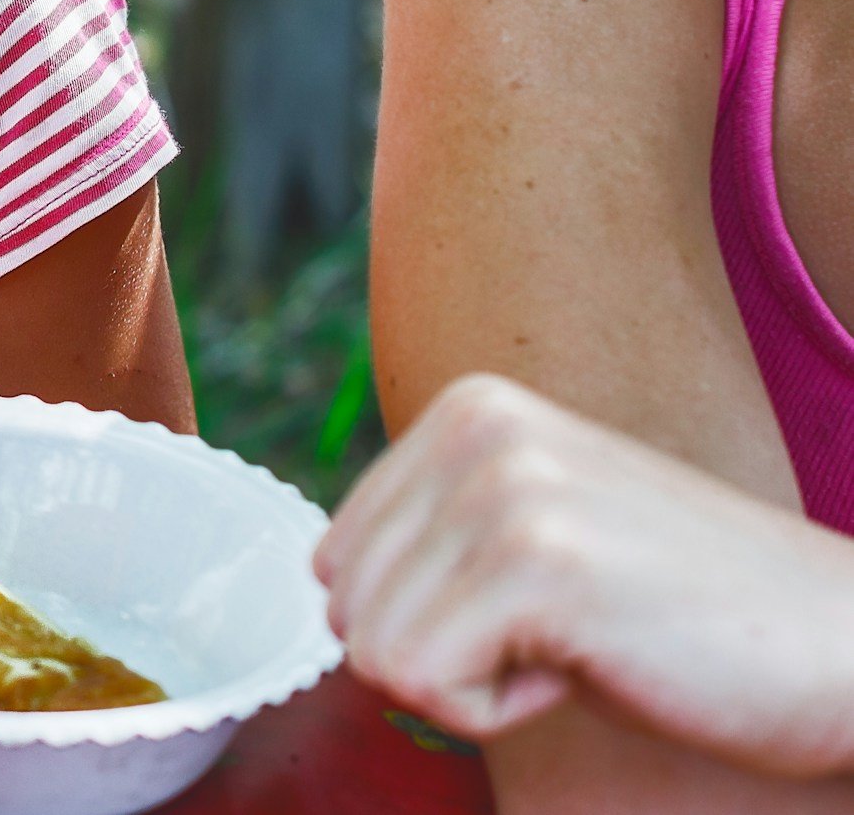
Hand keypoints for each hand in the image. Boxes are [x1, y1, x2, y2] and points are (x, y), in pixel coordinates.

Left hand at [317, 373, 853, 777]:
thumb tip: (321, 580)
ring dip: (472, 685)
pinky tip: (587, 669)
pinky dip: (495, 713)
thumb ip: (431, 533)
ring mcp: (504, 488)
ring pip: (372, 649)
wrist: (845, 646)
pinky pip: (421, 684)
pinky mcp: (536, 565)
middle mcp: (474, 427)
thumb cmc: (687, 615)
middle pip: (343, 601)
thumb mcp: (534, 529)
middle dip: (441, 651)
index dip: (426, 619)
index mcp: (466, 409)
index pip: (334, 556)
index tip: (535, 607)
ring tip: (580, 644)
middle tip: (562, 633)